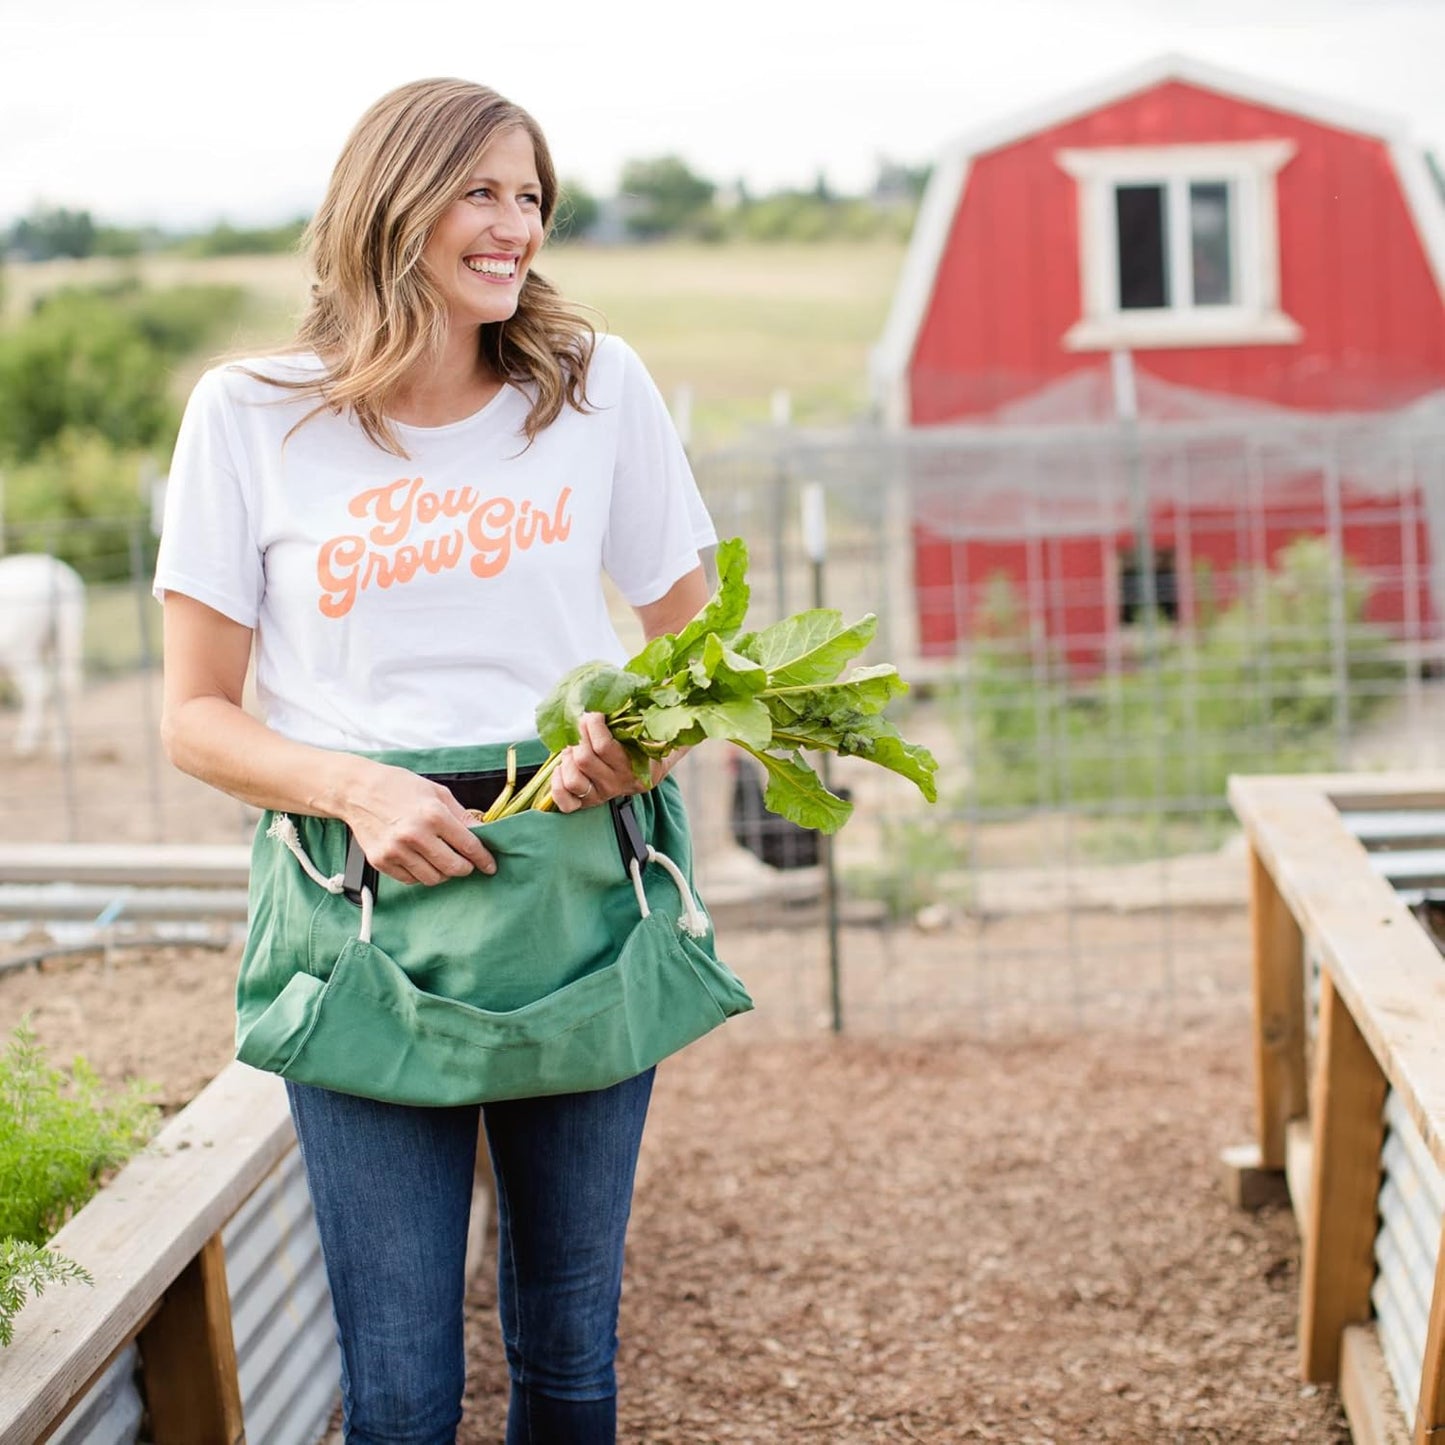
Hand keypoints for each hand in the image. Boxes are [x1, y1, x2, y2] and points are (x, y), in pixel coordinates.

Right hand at [344, 761, 496, 884]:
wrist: (357, 791)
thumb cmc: (398, 787)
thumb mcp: (436, 792)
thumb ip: (461, 815)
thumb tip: (482, 833)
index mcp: (433, 815)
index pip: (468, 846)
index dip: (483, 858)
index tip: (490, 865)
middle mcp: (415, 835)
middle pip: (453, 868)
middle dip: (465, 868)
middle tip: (466, 863)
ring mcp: (396, 851)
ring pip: (432, 878)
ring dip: (443, 873)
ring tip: (442, 860)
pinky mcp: (381, 861)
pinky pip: (411, 879)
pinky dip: (421, 874)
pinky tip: (421, 860)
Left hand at [550, 712, 682, 812]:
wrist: (649, 768)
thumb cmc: (647, 740)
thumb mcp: (654, 726)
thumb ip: (652, 709)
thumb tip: (661, 683)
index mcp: (638, 766)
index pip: (603, 746)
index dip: (592, 724)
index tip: (594, 713)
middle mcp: (620, 784)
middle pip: (584, 759)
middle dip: (577, 736)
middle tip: (581, 725)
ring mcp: (603, 795)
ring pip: (573, 779)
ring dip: (568, 758)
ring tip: (574, 747)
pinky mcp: (588, 803)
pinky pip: (565, 802)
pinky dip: (558, 784)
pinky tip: (563, 767)